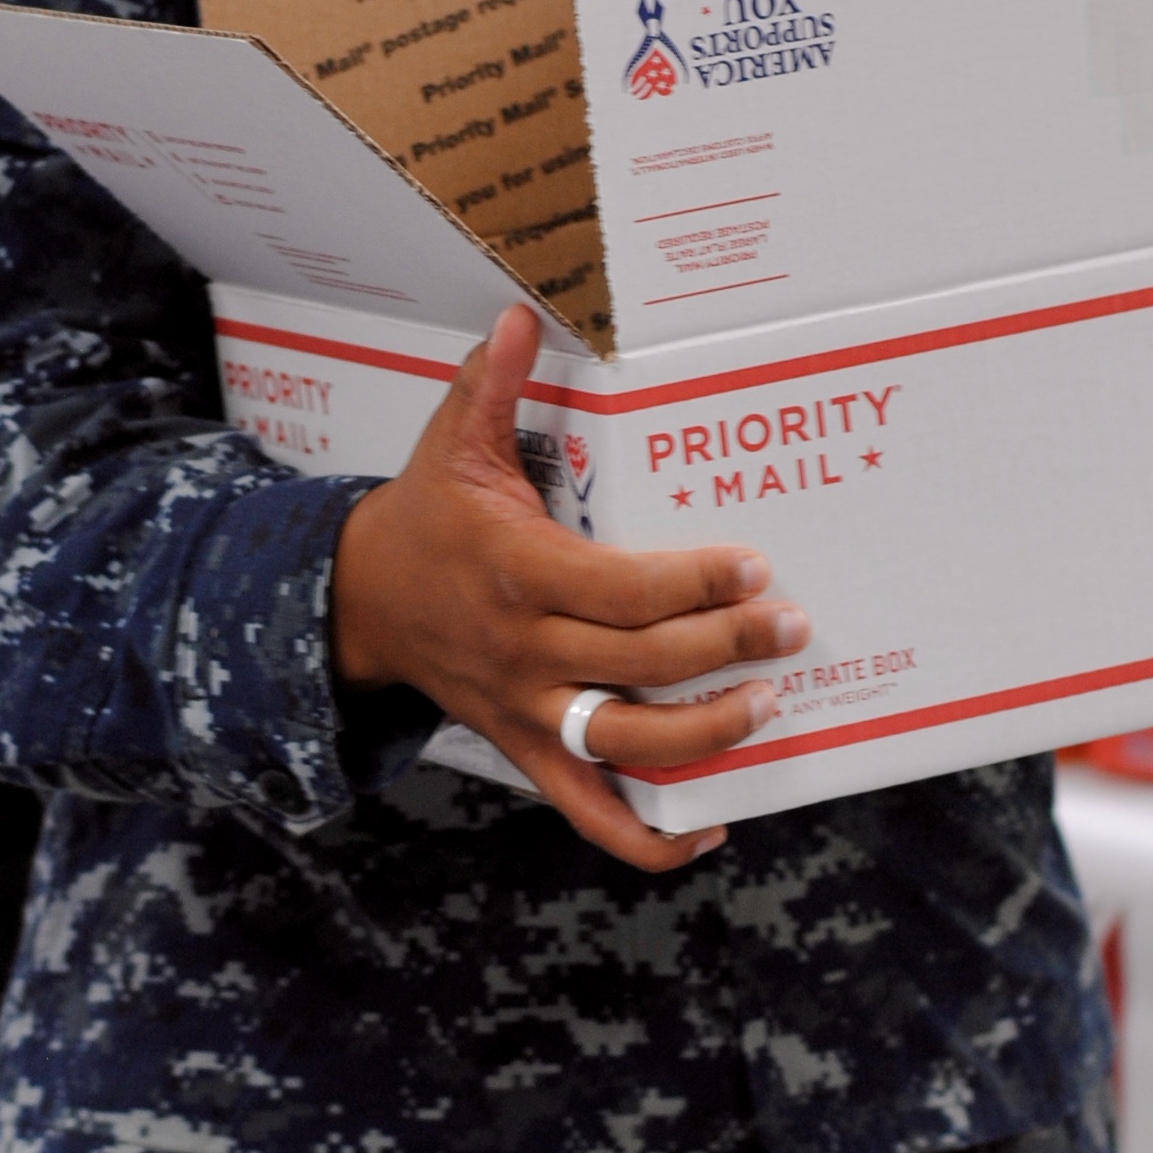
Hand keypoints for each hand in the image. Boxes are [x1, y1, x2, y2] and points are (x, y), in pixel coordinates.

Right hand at [331, 303, 807, 872]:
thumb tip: (520, 316)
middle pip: (640, 665)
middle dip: (726, 650)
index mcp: (517, 573)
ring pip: (621, 743)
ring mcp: (524, 711)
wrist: (360, 604)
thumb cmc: (424, 520)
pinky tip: (706, 827)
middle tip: (792, 627)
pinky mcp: (525, 750)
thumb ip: (492, 384)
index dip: (696, 584)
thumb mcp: (451, 444)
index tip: (754, 567)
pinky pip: (585, 811)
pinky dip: (645, 836)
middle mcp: (523, 651)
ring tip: (767, 705)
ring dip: (703, 735)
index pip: (623, 591)